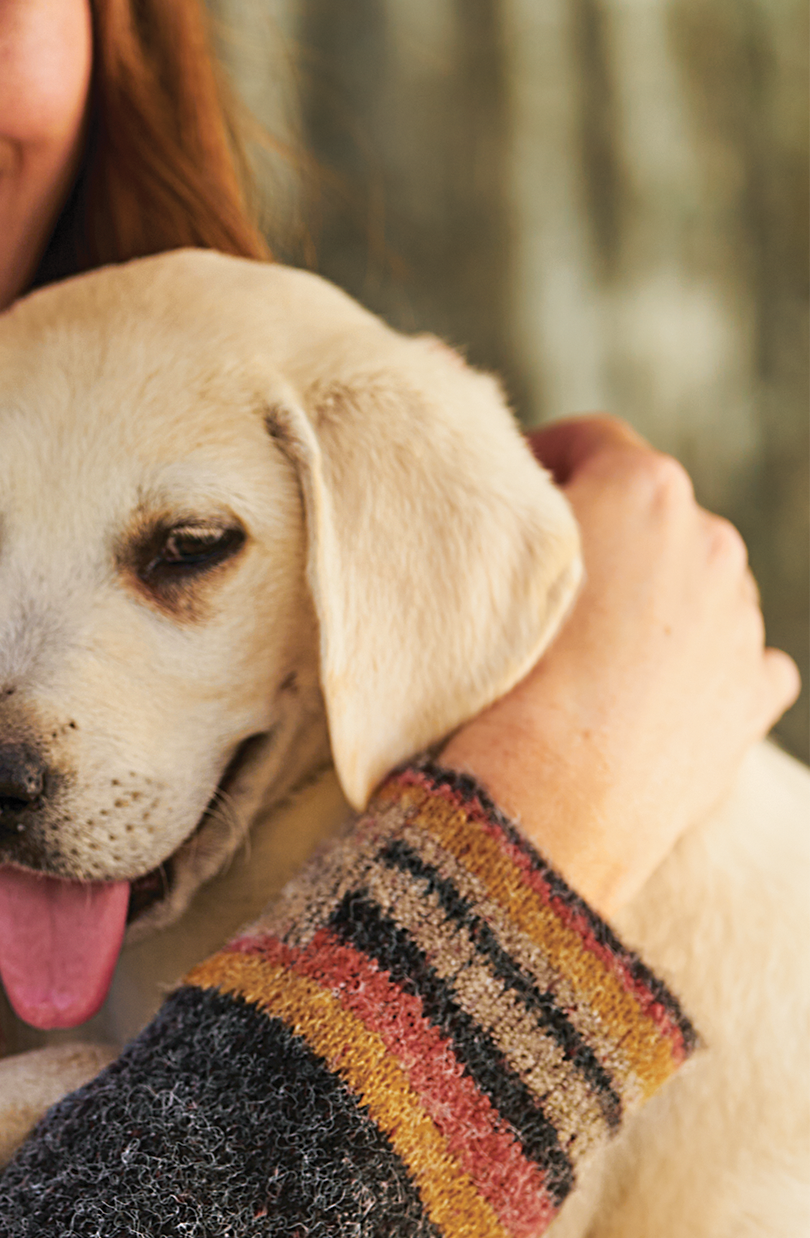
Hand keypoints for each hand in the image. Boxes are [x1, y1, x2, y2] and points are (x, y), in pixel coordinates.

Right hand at [441, 416, 796, 914]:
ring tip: (594, 656)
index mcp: (645, 490)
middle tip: (550, 585)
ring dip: (658, 604)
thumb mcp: (484, 563)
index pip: (595, 439)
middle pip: (655, 515)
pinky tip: (654, 698)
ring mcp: (741, 618)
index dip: (549, 457)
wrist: (548, 798)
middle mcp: (711, 540)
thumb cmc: (497, 678)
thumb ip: (513, 516)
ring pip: (700, 587)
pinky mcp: (754, 689)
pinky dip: (704, 669)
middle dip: (610, 537)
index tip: (521, 489)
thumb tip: (513, 511)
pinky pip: (739, 660)